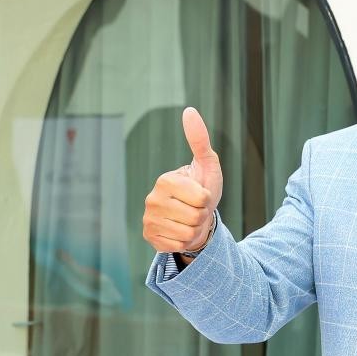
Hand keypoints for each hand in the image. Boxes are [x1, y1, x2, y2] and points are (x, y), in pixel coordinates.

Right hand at [143, 107, 223, 254]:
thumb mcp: (207, 165)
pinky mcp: (150, 238)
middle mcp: (152, 199)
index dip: (207, 199)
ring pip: (188, 233)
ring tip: (189, 220)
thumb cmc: (203, 189)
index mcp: (165, 180)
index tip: (201, 195)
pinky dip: (185, 241)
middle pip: (195, 217)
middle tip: (196, 210)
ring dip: (195, 229)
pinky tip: (180, 232)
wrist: (196, 218)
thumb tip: (189, 110)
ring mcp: (148, 219)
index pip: (201, 198)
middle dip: (202, 215)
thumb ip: (200, 140)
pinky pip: (178, 245)